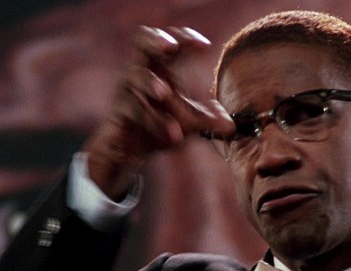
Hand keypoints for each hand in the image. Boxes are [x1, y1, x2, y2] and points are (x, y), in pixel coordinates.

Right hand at [83, 26, 233, 199]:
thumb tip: (231, 125)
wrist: (124, 152)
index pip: (168, 41)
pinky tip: (174, 136)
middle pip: (141, 40)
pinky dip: (155, 122)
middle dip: (155, 40)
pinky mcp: (119, 113)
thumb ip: (207, 120)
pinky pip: (134, 111)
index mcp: (158, 69)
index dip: (184, 37)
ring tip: (165, 94)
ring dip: (151, 83)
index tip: (205, 46)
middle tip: (171, 47)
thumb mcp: (186, 122)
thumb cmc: (154, 127)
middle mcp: (140, 74)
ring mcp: (126, 91)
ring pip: (136, 78)